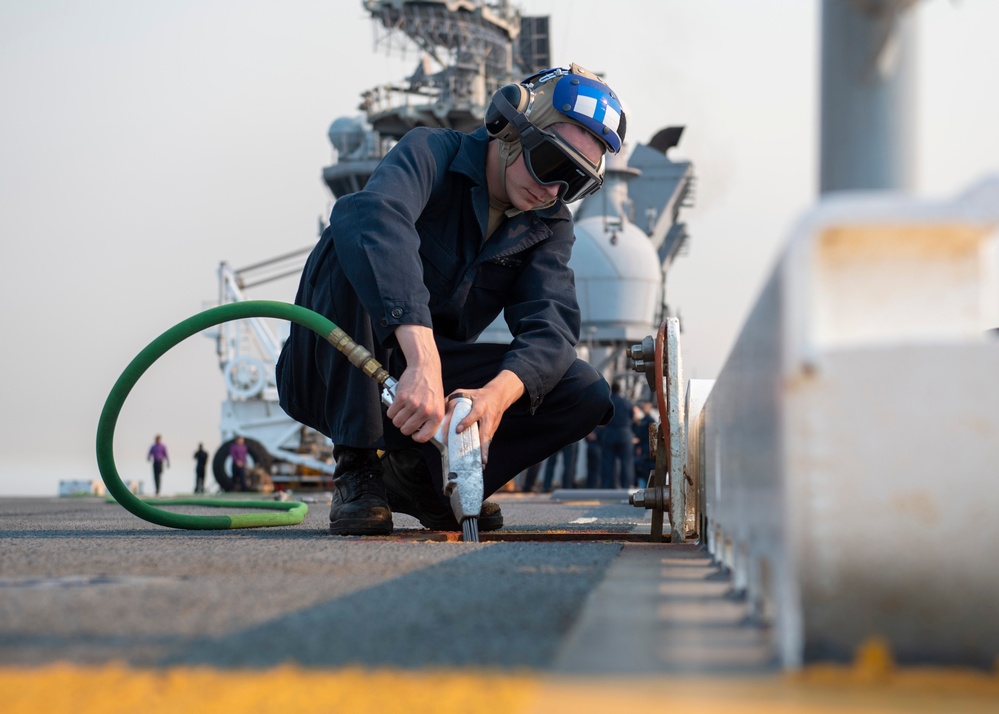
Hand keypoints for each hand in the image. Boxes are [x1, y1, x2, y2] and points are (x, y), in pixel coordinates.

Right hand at [387, 325, 444, 442]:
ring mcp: (413, 404)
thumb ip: (431, 419)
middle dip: (403, 426)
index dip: (416, 437)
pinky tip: (397, 404)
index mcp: (437, 415)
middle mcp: (425, 411)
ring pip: (397, 422)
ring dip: (396, 418)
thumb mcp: (438, 404)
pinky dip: (391, 410)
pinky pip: (391, 413)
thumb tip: (421, 433)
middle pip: (406, 430)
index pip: (424, 437)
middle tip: (406, 418)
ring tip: (402, 410)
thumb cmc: (432, 386)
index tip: (414, 432)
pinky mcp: (402, 397)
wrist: (425, 367)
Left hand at [448, 370, 523, 464]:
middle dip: (482, 446)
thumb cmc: (478, 395)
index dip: (466, 422)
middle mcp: (487, 417)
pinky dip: (484, 452)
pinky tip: (482, 462)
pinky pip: (487, 442)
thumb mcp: (465, 393)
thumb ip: (452, 399)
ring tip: (481, 464)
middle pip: (485, 432)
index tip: (458, 429)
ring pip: (487, 440)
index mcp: (480, 406)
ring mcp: (491, 425)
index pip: (474, 414)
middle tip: (479, 458)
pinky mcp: (492, 430)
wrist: (498, 396)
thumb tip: (439, 409)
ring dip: (484, 452)